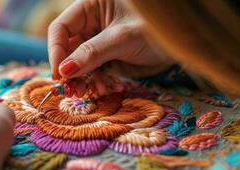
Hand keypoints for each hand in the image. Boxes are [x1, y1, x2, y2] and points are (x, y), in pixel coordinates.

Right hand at [48, 0, 173, 94]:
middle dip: (69, 70)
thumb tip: (64, 71)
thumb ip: (92, 53)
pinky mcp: (108, 58)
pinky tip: (104, 88)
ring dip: (82, 80)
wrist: (183, 44)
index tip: (59, 74)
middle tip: (73, 90)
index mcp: (90, 7)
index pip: (61, 28)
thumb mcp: (122, 38)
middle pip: (67, 48)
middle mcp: (91, 24)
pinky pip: (93, 72)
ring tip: (91, 92)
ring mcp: (99, 42)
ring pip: (79, 63)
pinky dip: (96, 82)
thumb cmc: (156, 30)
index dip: (56, 51)